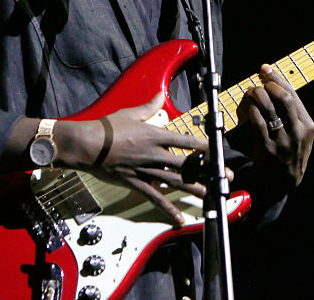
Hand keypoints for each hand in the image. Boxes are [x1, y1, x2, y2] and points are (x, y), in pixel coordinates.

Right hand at [62, 93, 212, 225]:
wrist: (87, 145)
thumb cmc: (107, 127)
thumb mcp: (131, 113)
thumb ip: (150, 106)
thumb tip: (160, 94)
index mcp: (156, 135)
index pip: (187, 141)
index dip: (205, 147)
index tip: (218, 150)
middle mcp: (155, 154)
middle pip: (188, 164)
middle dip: (209, 170)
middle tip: (226, 176)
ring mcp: (147, 170)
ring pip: (176, 182)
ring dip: (195, 188)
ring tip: (212, 195)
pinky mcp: (137, 183)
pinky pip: (155, 198)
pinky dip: (167, 209)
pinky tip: (178, 218)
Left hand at [237, 64, 313, 190]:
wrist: (283, 182)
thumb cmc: (290, 152)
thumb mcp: (301, 134)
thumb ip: (294, 113)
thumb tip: (275, 83)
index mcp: (308, 126)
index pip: (294, 95)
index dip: (277, 79)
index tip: (265, 69)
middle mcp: (298, 132)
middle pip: (284, 98)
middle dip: (269, 85)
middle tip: (260, 82)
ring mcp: (283, 141)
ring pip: (270, 109)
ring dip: (258, 95)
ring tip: (252, 92)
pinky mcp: (267, 148)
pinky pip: (258, 123)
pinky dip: (252, 110)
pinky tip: (248, 106)